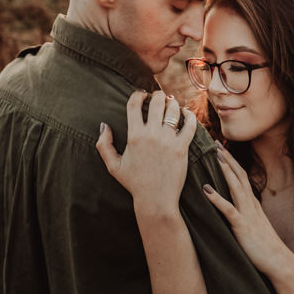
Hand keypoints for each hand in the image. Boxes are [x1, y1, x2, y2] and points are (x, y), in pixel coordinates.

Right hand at [97, 90, 196, 214]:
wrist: (155, 199)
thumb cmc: (134, 183)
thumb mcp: (113, 166)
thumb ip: (104, 145)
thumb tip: (103, 126)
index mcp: (134, 136)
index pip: (135, 104)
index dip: (138, 94)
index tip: (141, 95)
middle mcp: (151, 135)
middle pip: (157, 102)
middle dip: (158, 95)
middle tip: (159, 97)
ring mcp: (168, 141)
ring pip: (173, 110)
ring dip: (173, 103)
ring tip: (171, 104)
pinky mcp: (182, 147)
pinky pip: (190, 125)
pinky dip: (189, 115)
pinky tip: (186, 114)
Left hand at [203, 146, 293, 273]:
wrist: (278, 261)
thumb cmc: (264, 247)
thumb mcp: (255, 226)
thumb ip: (246, 215)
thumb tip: (236, 208)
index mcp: (252, 204)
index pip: (242, 177)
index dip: (232, 162)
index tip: (222, 149)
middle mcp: (251, 205)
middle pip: (239, 176)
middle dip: (228, 159)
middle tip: (216, 143)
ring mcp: (247, 214)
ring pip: (235, 187)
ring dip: (225, 170)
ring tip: (215, 156)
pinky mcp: (242, 226)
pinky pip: (228, 210)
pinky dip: (217, 199)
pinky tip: (206, 189)